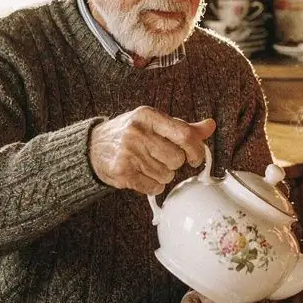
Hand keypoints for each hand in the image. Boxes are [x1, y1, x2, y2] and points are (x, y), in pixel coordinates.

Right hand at [89, 110, 214, 194]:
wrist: (93, 147)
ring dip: (162, 175)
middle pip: (177, 159)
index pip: (184, 134)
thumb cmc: (130, 133)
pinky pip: (154, 187)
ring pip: (167, 175)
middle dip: (174, 163)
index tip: (195, 157)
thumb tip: (210, 126)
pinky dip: (152, 185)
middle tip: (160, 158)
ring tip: (146, 164)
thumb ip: (183, 127)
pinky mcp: (122, 172)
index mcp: (148, 115)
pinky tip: (141, 175)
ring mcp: (129, 152)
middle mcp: (137, 132)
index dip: (196, 149)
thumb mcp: (154, 123)